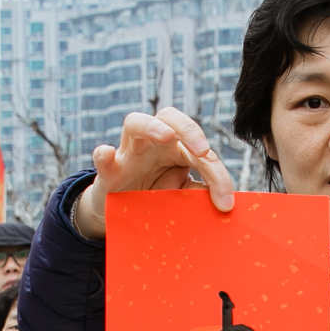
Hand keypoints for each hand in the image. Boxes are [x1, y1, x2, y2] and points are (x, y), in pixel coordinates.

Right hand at [71, 104, 234, 238]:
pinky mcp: (110, 169)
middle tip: (203, 151)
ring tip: (166, 136)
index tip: (225, 202)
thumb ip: (199, 193)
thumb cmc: (155, 196)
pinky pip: (104, 156)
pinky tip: (107, 153)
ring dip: (152, 126)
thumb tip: (223, 201)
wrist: (121, 213)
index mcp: (177, 147)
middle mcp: (154, 142)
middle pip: (171, 118)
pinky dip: (104, 154)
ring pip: (135, 122)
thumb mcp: (181, 196)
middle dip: (190, 130)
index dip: (217, 176)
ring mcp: (129, 152)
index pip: (201, 152)